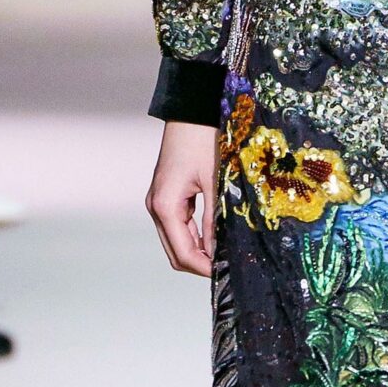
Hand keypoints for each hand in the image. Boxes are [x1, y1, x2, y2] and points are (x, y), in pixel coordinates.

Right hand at [147, 119, 216, 274]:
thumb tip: (223, 252)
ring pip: (177, 241)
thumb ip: (217, 219)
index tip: (228, 275)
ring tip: (228, 255)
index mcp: (165, 206)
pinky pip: (180, 226)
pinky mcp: (167, 196)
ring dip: (200, 251)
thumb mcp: (215, 182)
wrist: (191, 111)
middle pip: (176, 253)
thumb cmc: (204, 139)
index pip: (183, 253)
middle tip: (231, 269)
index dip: (205, 269)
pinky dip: (197, 237)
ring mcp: (159, 202)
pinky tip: (218, 237)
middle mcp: (156, 206)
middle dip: (201, 264)